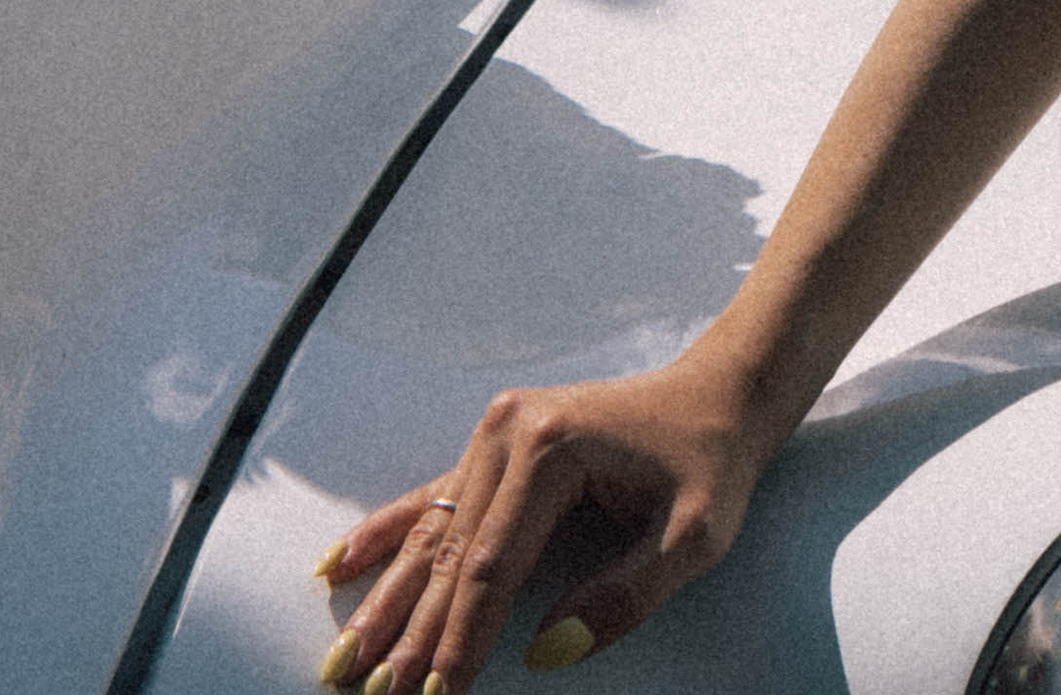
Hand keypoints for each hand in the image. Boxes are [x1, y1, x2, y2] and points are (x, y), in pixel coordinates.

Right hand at [311, 359, 763, 690]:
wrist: (718, 395)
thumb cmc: (710, 466)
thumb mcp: (693, 538)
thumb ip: (622, 597)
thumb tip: (546, 651)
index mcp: (551, 451)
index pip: (492, 567)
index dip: (460, 639)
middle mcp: (509, 432)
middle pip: (449, 552)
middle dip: (408, 631)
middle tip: (364, 691)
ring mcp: (496, 432)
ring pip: (432, 531)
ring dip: (387, 597)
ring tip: (342, 654)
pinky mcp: (497, 442)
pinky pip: (433, 496)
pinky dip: (388, 534)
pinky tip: (342, 563)